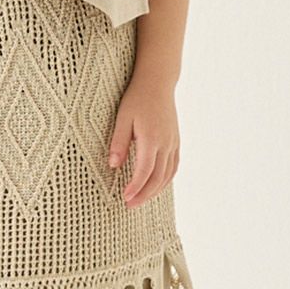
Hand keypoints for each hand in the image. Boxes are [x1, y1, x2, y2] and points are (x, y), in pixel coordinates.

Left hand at [108, 79, 180, 207]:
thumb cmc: (137, 99)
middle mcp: (166, 143)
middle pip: (158, 177)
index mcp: (151, 138)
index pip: (144, 170)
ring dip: (155, 191)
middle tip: (129, 206)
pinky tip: (155, 187)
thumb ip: (118, 142)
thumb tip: (113, 166)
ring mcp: (173, 143)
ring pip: (168, 175)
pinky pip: (173, 167)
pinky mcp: (176, 142)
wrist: (158, 83)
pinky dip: (165, 180)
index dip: (135, 187)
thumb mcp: (122, 118)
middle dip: (144, 194)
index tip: (125, 198)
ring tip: (140, 200)